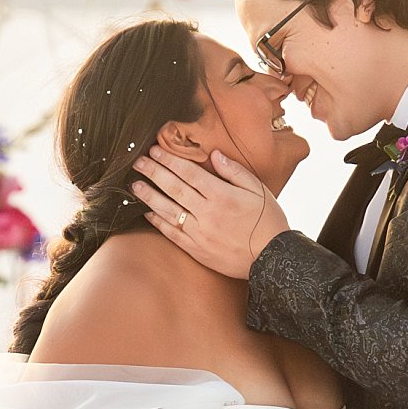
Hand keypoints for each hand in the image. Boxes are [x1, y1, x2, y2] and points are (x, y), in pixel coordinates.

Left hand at [132, 145, 291, 278]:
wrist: (272, 258)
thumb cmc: (268, 221)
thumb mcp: (258, 190)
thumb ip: (234, 171)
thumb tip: (215, 154)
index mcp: (222, 195)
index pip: (189, 173)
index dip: (169, 161)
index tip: (155, 151)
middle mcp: (207, 213)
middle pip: (174, 188)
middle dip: (153, 173)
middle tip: (138, 162)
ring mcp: (199, 232)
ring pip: (168, 210)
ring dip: (149, 196)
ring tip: (135, 185)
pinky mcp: (196, 249)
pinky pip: (172, 233)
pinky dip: (158, 222)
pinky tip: (147, 212)